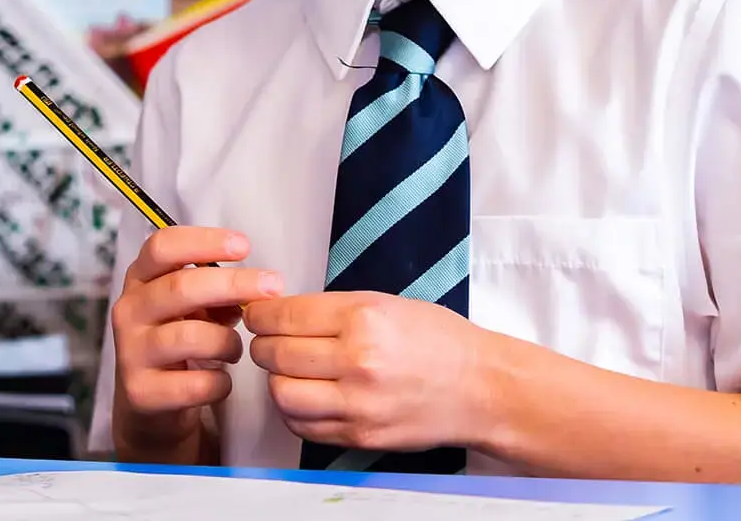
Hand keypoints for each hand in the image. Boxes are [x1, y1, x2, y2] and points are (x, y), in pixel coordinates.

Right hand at [109, 227, 283, 460]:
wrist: (149, 406)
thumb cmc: (178, 343)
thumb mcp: (192, 309)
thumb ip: (216, 292)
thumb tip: (256, 285)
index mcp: (139, 281)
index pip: (162, 246)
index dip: (203, 241)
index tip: (243, 245)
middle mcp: (129, 311)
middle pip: (180, 286)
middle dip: (233, 284)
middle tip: (272, 286)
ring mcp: (131, 352)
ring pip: (191, 336)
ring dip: (228, 342)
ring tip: (236, 350)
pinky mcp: (142, 392)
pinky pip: (196, 383)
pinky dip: (220, 382)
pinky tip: (221, 381)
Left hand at [243, 291, 489, 455]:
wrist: (482, 389)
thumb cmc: (438, 340)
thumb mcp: (385, 303)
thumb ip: (331, 310)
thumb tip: (277, 311)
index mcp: (363, 319)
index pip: (282, 316)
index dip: (259, 314)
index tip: (258, 314)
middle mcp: (357, 362)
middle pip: (274, 354)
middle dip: (263, 345)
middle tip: (271, 341)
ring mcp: (358, 404)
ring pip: (281, 393)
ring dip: (275, 380)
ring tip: (288, 370)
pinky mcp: (360, 436)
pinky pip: (302, 426)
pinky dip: (293, 411)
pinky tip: (305, 397)